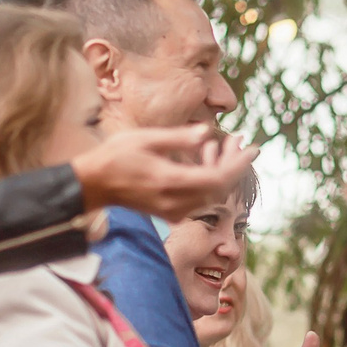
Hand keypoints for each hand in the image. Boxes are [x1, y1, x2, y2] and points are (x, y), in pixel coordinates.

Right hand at [71, 126, 258, 221]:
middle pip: (219, 187)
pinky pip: (201, 198)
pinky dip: (209, 179)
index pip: (217, 179)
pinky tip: (206, 156)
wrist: (92, 185)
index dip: (239, 165)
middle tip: (240, 142)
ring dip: (222, 170)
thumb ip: (178, 138)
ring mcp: (174, 211)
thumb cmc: (115, 156)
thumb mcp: (145, 139)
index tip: (253, 148)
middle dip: (234, 164)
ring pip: (212, 194)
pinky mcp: (171, 213)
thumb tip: (207, 133)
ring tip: (224, 144)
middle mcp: (175, 202)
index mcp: (170, 182)